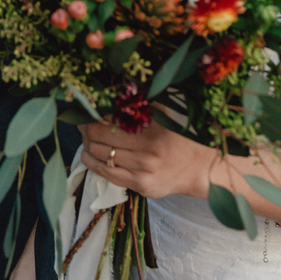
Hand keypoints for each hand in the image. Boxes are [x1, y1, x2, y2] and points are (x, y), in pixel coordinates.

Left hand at [82, 119, 215, 199]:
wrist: (197, 168)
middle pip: (99, 139)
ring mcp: (142, 170)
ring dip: (88, 147)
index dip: (91, 119)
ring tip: (88, 141)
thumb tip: (114, 94)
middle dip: (86, 132)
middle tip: (84, 127)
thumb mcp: (164, 116)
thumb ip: (142, 106)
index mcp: (153, 129)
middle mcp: (147, 150)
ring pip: (100, 156)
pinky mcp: (139, 185)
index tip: (86, 114)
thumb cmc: (178, 138)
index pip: (110, 123)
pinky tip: (91, 156)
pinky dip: (93, 163)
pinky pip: (106, 174)